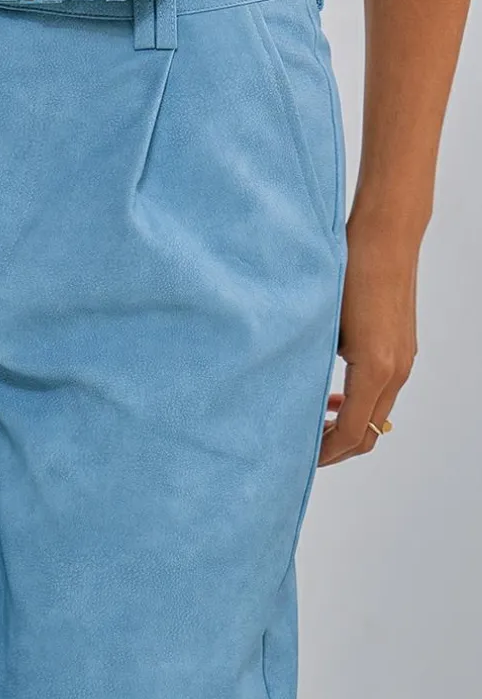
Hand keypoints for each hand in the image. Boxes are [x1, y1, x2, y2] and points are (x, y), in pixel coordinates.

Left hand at [317, 207, 421, 465]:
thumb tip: (294, 404)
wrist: (384, 239)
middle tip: (304, 449)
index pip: (352, 433)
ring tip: (316, 423)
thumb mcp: (321, 327)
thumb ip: (312, 368)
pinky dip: (360, 404)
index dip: (325, 453)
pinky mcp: (404, 349)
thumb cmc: (347, 274)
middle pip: (369, 433)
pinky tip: (334, 396)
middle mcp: (396, 371)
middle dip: (336, 447)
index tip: (299, 459)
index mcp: (374, 370)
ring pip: (377, 415)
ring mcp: (404, 361)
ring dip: (348, 426)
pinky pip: (383, 392)